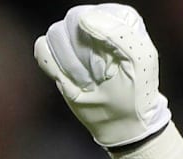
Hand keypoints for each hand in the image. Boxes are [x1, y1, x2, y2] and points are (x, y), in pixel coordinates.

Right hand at [34, 4, 171, 147]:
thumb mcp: (141, 61)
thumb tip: (84, 18)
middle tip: (101, 76)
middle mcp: (96, 19)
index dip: (99, 42)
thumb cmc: (136, 92)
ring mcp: (74, 33)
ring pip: (55, 34)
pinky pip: (42, 48)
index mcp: (121, 18)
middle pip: (72, 22)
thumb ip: (119, 33)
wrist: (121, 120)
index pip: (94, 14)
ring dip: (72, 66)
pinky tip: (74, 80)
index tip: (113, 65)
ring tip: (90, 80)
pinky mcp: (56, 49)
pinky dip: (56, 69)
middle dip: (85, 56)